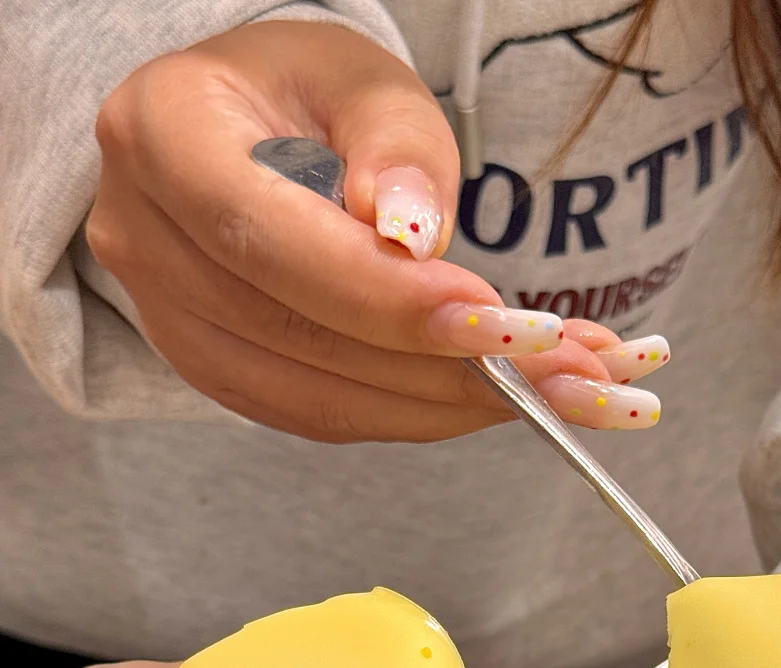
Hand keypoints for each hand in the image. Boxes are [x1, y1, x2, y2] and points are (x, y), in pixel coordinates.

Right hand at [87, 21, 667, 441]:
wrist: (242, 137)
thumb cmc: (301, 94)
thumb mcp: (358, 76)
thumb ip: (393, 142)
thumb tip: (410, 236)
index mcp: (163, 137)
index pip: (269, 239)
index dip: (384, 299)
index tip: (499, 325)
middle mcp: (147, 240)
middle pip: (302, 335)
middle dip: (449, 368)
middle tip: (574, 374)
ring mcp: (171, 321)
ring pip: (319, 397)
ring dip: (452, 406)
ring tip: (567, 391)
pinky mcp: (216, 373)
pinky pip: (323, 417)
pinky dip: (419, 416)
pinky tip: (499, 399)